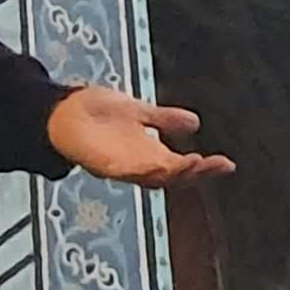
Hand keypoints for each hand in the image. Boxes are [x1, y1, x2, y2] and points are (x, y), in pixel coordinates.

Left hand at [44, 84, 232, 188]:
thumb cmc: (97, 115)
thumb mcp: (138, 112)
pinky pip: (123, 171)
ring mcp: (119, 167)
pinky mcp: (100, 163)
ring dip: (172, 173)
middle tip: (216, 166)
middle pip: (172, 177)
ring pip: (151, 177)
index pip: (183, 165)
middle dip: (195, 173)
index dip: (206, 168)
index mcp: (150, 155)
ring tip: (193, 164)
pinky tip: (156, 164)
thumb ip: (164, 119)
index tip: (228, 164)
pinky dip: (141, 170)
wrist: (61, 112)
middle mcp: (138, 166)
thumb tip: (196, 122)